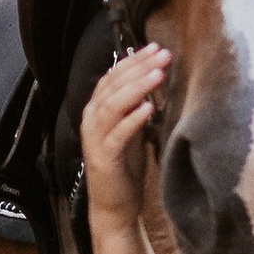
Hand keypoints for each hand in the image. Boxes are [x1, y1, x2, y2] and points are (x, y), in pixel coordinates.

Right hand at [78, 43, 167, 231]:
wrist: (115, 206)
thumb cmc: (125, 168)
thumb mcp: (132, 131)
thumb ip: (136, 107)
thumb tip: (153, 80)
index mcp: (97, 111)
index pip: (112, 77)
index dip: (133, 60)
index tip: (155, 47)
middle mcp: (91, 121)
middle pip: (113, 86)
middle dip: (138, 67)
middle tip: (162, 54)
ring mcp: (95, 139)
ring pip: (113, 105)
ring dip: (137, 87)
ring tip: (158, 74)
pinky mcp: (104, 158)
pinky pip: (118, 134)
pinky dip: (133, 119)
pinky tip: (149, 108)